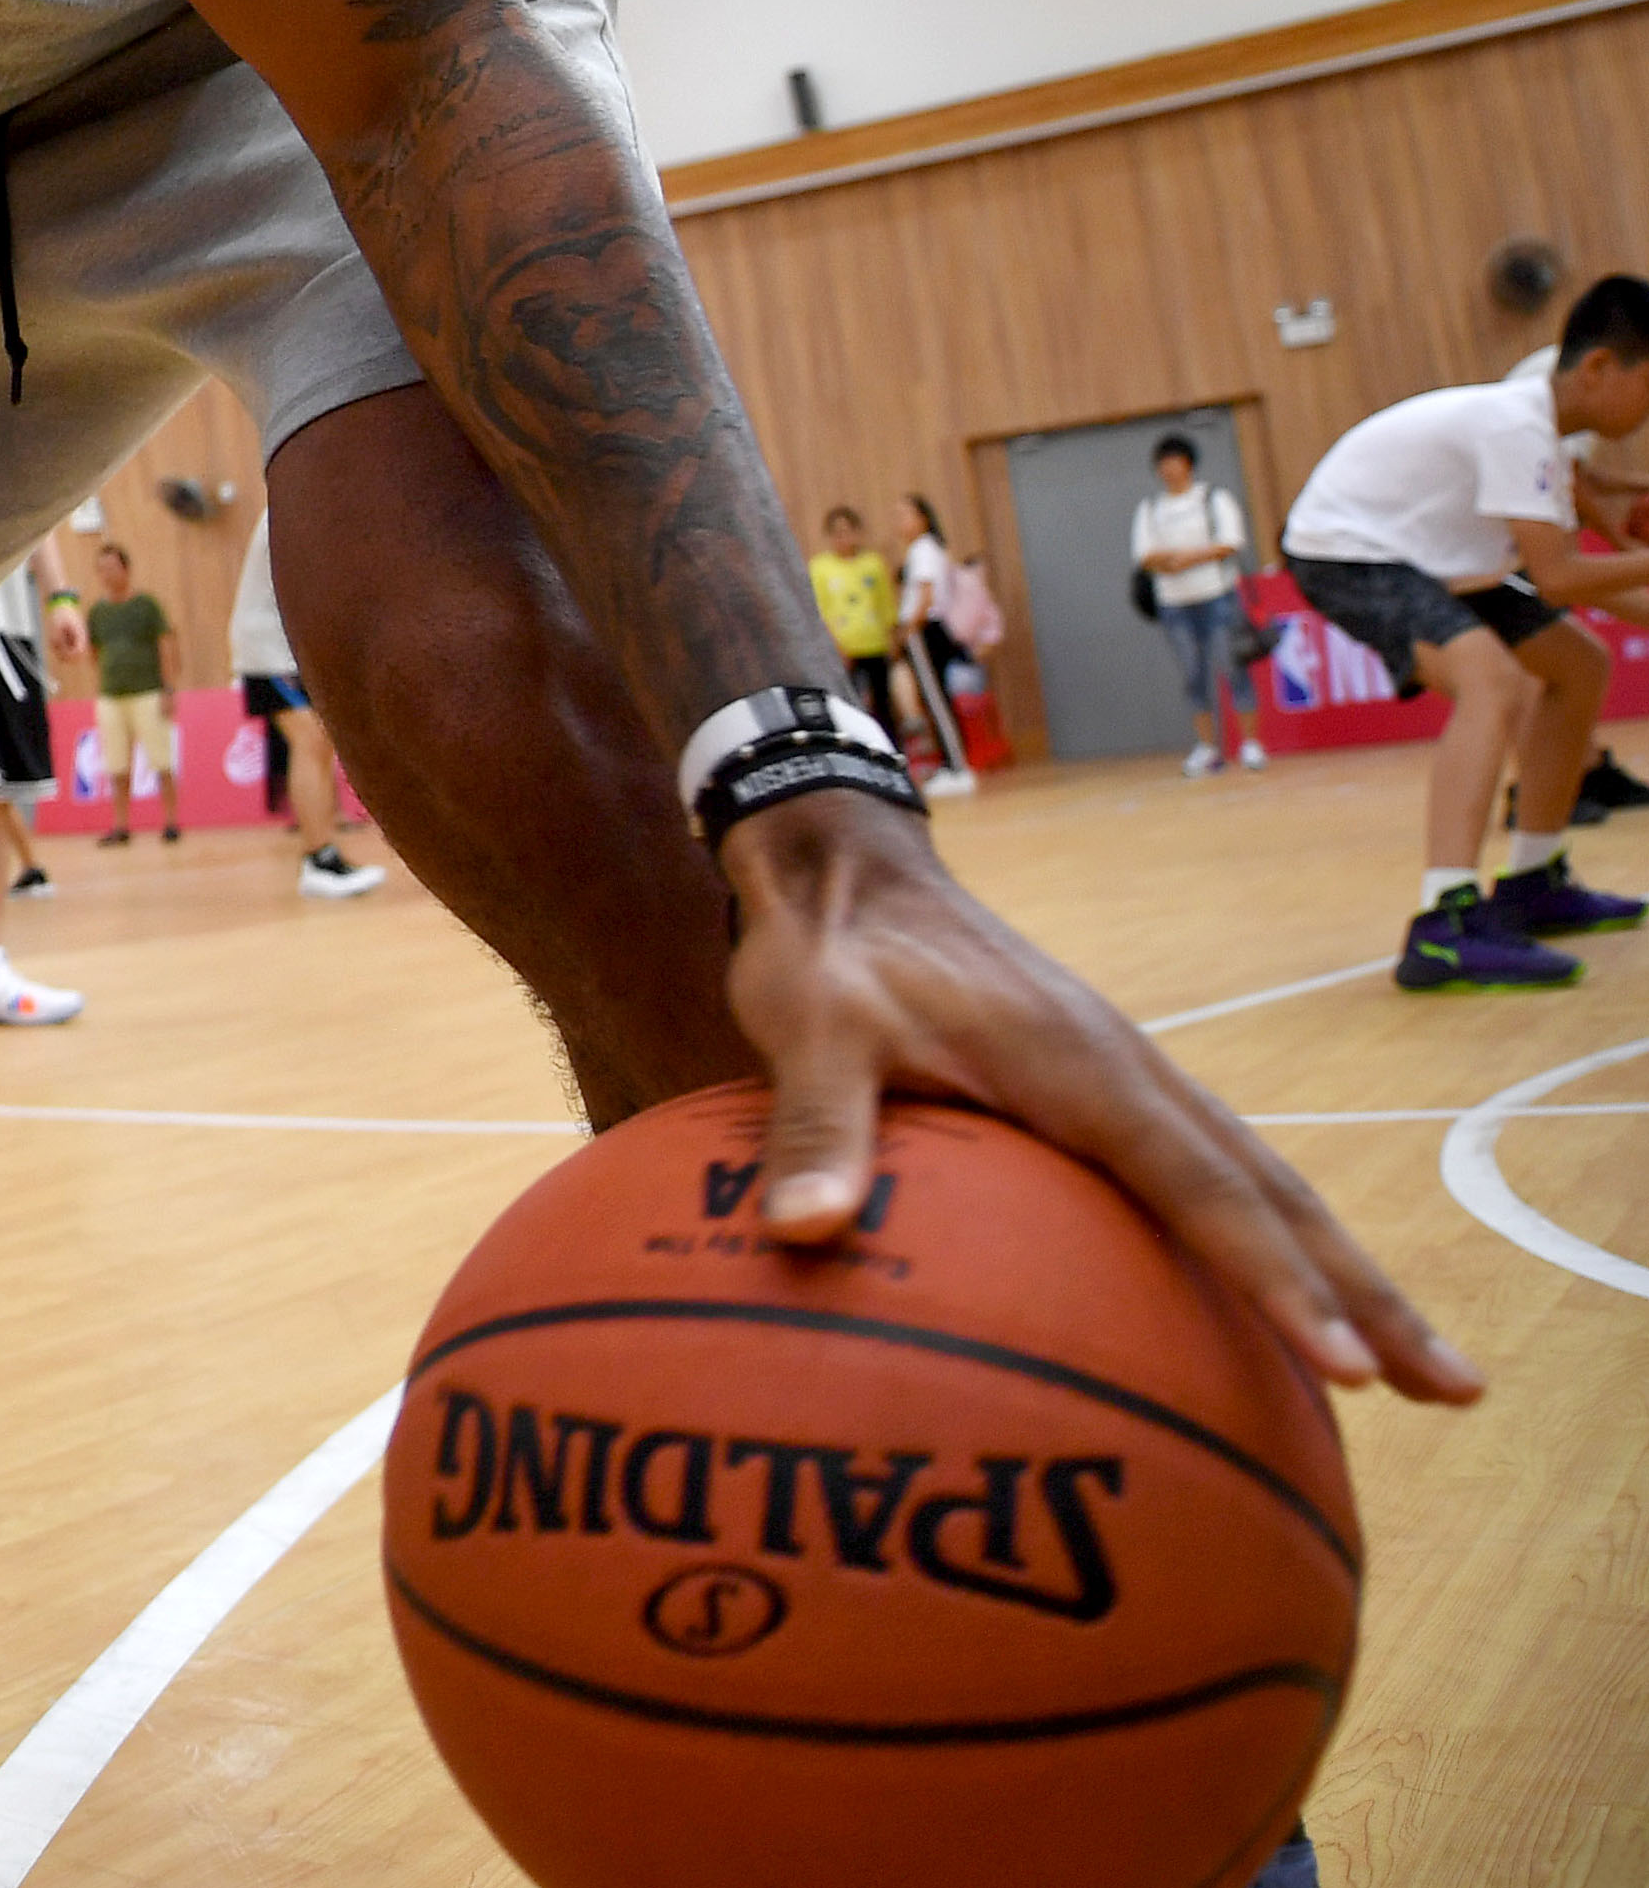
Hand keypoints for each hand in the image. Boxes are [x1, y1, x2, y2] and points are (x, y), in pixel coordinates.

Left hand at [720, 794, 1476, 1403]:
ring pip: (1264, 1190)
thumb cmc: (830, 949)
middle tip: (1454, 1392)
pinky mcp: (1106, 1092)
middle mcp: (1135, 1076)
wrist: (843, 863)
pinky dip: (1269, 1246)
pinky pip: (1213, 1180)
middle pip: (1278, 1199)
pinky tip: (1282, 1315)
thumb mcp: (807, 1025)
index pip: (1203, 1189)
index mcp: (1085, 1068)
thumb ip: (813, 1124)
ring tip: (1415, 1376)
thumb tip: (801, 1232)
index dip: (1274, 1280)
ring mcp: (1131, 1082)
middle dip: (1368, 1295)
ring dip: (1344, 1275)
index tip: (1345, 1366)